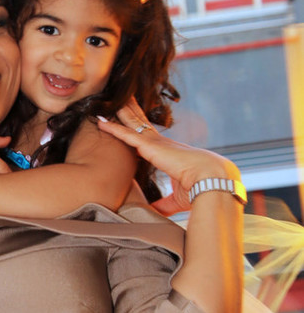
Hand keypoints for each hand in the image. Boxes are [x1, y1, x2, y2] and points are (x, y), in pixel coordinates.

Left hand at [97, 99, 237, 215]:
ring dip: (121, 112)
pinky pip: (126, 135)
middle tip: (121, 100)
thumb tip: (154, 213)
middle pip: (141, 124)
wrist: (210, 181)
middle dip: (131, 112)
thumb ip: (163, 204)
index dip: (140, 129)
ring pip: (132, 123)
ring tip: (108, 100)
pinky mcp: (150, 147)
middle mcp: (161, 144)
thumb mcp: (177, 198)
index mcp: (167, 153)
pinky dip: (113, 128)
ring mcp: (155, 143)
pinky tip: (101, 122)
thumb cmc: (199, 189)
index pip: (149, 138)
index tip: (132, 121)